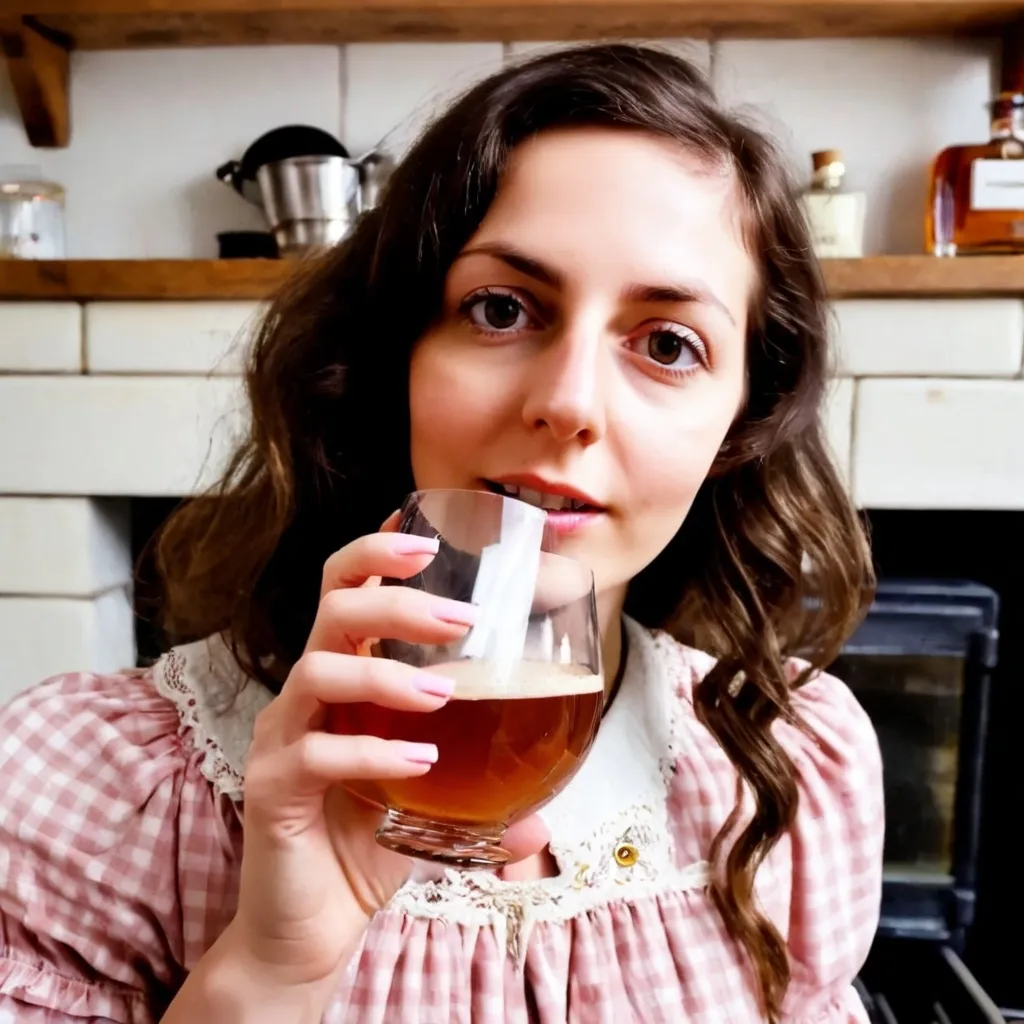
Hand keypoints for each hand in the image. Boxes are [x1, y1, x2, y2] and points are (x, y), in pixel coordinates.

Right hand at [228, 521, 549, 989]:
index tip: (425, 532)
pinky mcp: (271, 788)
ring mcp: (282, 739)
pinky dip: (373, 753)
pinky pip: (316, 755)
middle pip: (334, 610)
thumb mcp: (432, 812)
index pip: (349, 594)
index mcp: (343, 683)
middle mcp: (307, 698)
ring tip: (445, 690)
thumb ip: (482, 802)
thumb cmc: (365, 849)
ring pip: (319, 671)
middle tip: (460, 614)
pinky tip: (421, 762)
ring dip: (387, 674)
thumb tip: (548, 816)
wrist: (308, 931)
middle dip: (395, 595)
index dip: (377, 554)